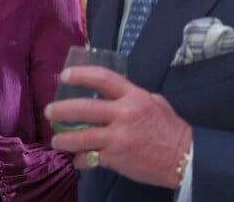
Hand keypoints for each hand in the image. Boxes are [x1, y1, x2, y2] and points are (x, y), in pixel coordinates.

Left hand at [44, 65, 191, 188]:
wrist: (184, 158)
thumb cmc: (168, 127)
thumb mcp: (152, 101)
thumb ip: (129, 95)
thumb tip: (108, 92)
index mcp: (132, 96)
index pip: (102, 78)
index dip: (80, 75)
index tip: (64, 76)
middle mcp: (123, 114)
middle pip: (84, 108)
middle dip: (61, 110)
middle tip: (49, 111)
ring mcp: (118, 138)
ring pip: (82, 136)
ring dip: (64, 138)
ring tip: (56, 139)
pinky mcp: (116, 159)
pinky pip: (91, 158)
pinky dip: (81, 159)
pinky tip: (77, 158)